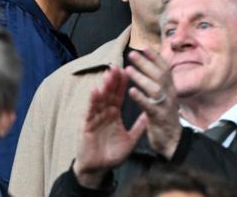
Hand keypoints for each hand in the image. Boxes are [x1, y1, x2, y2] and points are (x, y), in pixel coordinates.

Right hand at [74, 67, 147, 188]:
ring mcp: (94, 119)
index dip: (123, 84)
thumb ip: (139, 126)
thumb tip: (150, 114)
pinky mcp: (86, 126)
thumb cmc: (112, 155)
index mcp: (114, 115)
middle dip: (113, 80)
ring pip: (100, 100)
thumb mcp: (130, 140)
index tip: (128, 70)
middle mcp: (104, 114)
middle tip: (117, 65)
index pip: (119, 96)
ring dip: (104, 87)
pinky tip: (95, 90)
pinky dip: (92, 101)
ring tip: (108, 74)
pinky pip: (90, 112)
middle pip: (109, 94)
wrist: (97, 170)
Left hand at [126, 48, 180, 158]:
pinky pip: (150, 106)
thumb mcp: (165, 99)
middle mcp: (170, 95)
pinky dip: (141, 98)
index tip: (145, 47)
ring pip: (154, 88)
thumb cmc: (166, 119)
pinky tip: (131, 91)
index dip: (155, 57)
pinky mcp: (159, 118)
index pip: (165, 69)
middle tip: (132, 54)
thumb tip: (153, 70)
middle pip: (159, 75)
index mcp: (171, 89)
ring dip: (142, 77)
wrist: (173, 142)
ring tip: (128, 70)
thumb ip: (160, 85)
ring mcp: (165, 106)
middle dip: (146, 63)